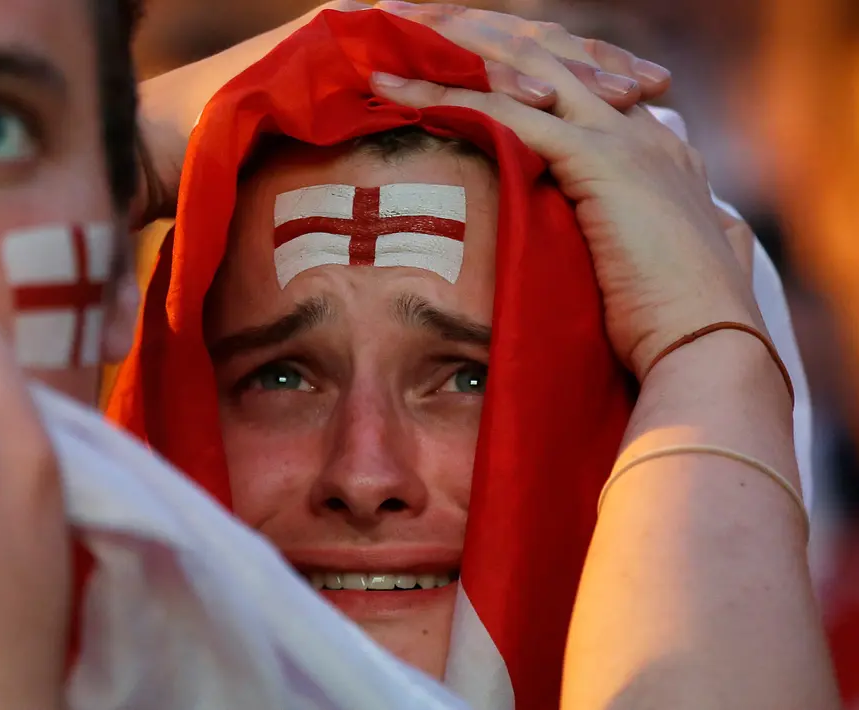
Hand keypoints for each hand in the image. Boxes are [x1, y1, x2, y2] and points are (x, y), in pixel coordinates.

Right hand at [135, 0, 672, 222]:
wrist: (169, 145)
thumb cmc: (251, 168)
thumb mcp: (346, 166)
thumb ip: (401, 167)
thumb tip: (446, 208)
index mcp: (409, 65)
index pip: (505, 66)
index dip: (571, 79)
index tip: (632, 105)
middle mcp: (399, 35)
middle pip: (512, 44)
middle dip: (585, 66)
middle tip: (649, 89)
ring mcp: (375, 29)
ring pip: (485, 36)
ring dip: (554, 63)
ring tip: (617, 89)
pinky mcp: (347, 35)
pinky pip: (429, 48)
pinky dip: (484, 71)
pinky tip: (538, 96)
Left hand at [368, 42, 760, 380]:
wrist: (709, 352)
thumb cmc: (670, 330)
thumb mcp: (638, 269)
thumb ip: (619, 240)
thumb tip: (595, 249)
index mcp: (655, 152)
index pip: (576, 83)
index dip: (516, 68)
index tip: (459, 65)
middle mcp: (641, 130)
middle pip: (547, 55)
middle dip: (478, 38)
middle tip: (411, 27)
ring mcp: (624, 138)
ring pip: (523, 68)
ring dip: (451, 50)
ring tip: (390, 39)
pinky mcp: (599, 160)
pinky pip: (505, 111)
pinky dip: (444, 97)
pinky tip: (393, 92)